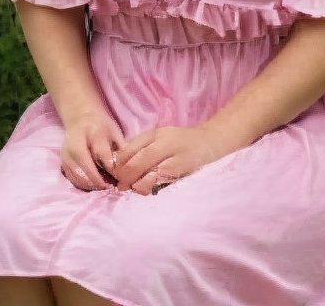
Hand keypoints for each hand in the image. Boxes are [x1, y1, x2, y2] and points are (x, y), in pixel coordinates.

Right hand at [60, 111, 123, 191]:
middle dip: (98, 179)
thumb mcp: (113, 131)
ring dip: (90, 185)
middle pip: (85, 164)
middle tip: (109, 186)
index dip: (109, 164)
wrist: (80, 119)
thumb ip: (120, 146)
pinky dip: (82, 185)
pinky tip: (92, 186)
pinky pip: (71, 178)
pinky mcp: (63, 162)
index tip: (117, 174)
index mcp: (92, 131)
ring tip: (102, 187)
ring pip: (77, 174)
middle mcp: (75, 142)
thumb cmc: (101, 127)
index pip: (100, 150)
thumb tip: (127, 166)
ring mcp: (67, 153)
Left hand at [113, 125, 229, 195]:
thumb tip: (118, 161)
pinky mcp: (186, 172)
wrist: (210, 142)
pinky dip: (154, 188)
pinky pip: (166, 183)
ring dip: (139, 185)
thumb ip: (140, 145)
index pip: (132, 147)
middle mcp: (167, 144)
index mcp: (157, 134)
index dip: (119, 162)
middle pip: (140, 161)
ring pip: (153, 175)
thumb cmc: (180, 141)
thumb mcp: (159, 136)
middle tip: (121, 185)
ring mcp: (177, 158)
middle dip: (127, 175)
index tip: (114, 172)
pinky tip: (149, 190)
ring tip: (134, 188)